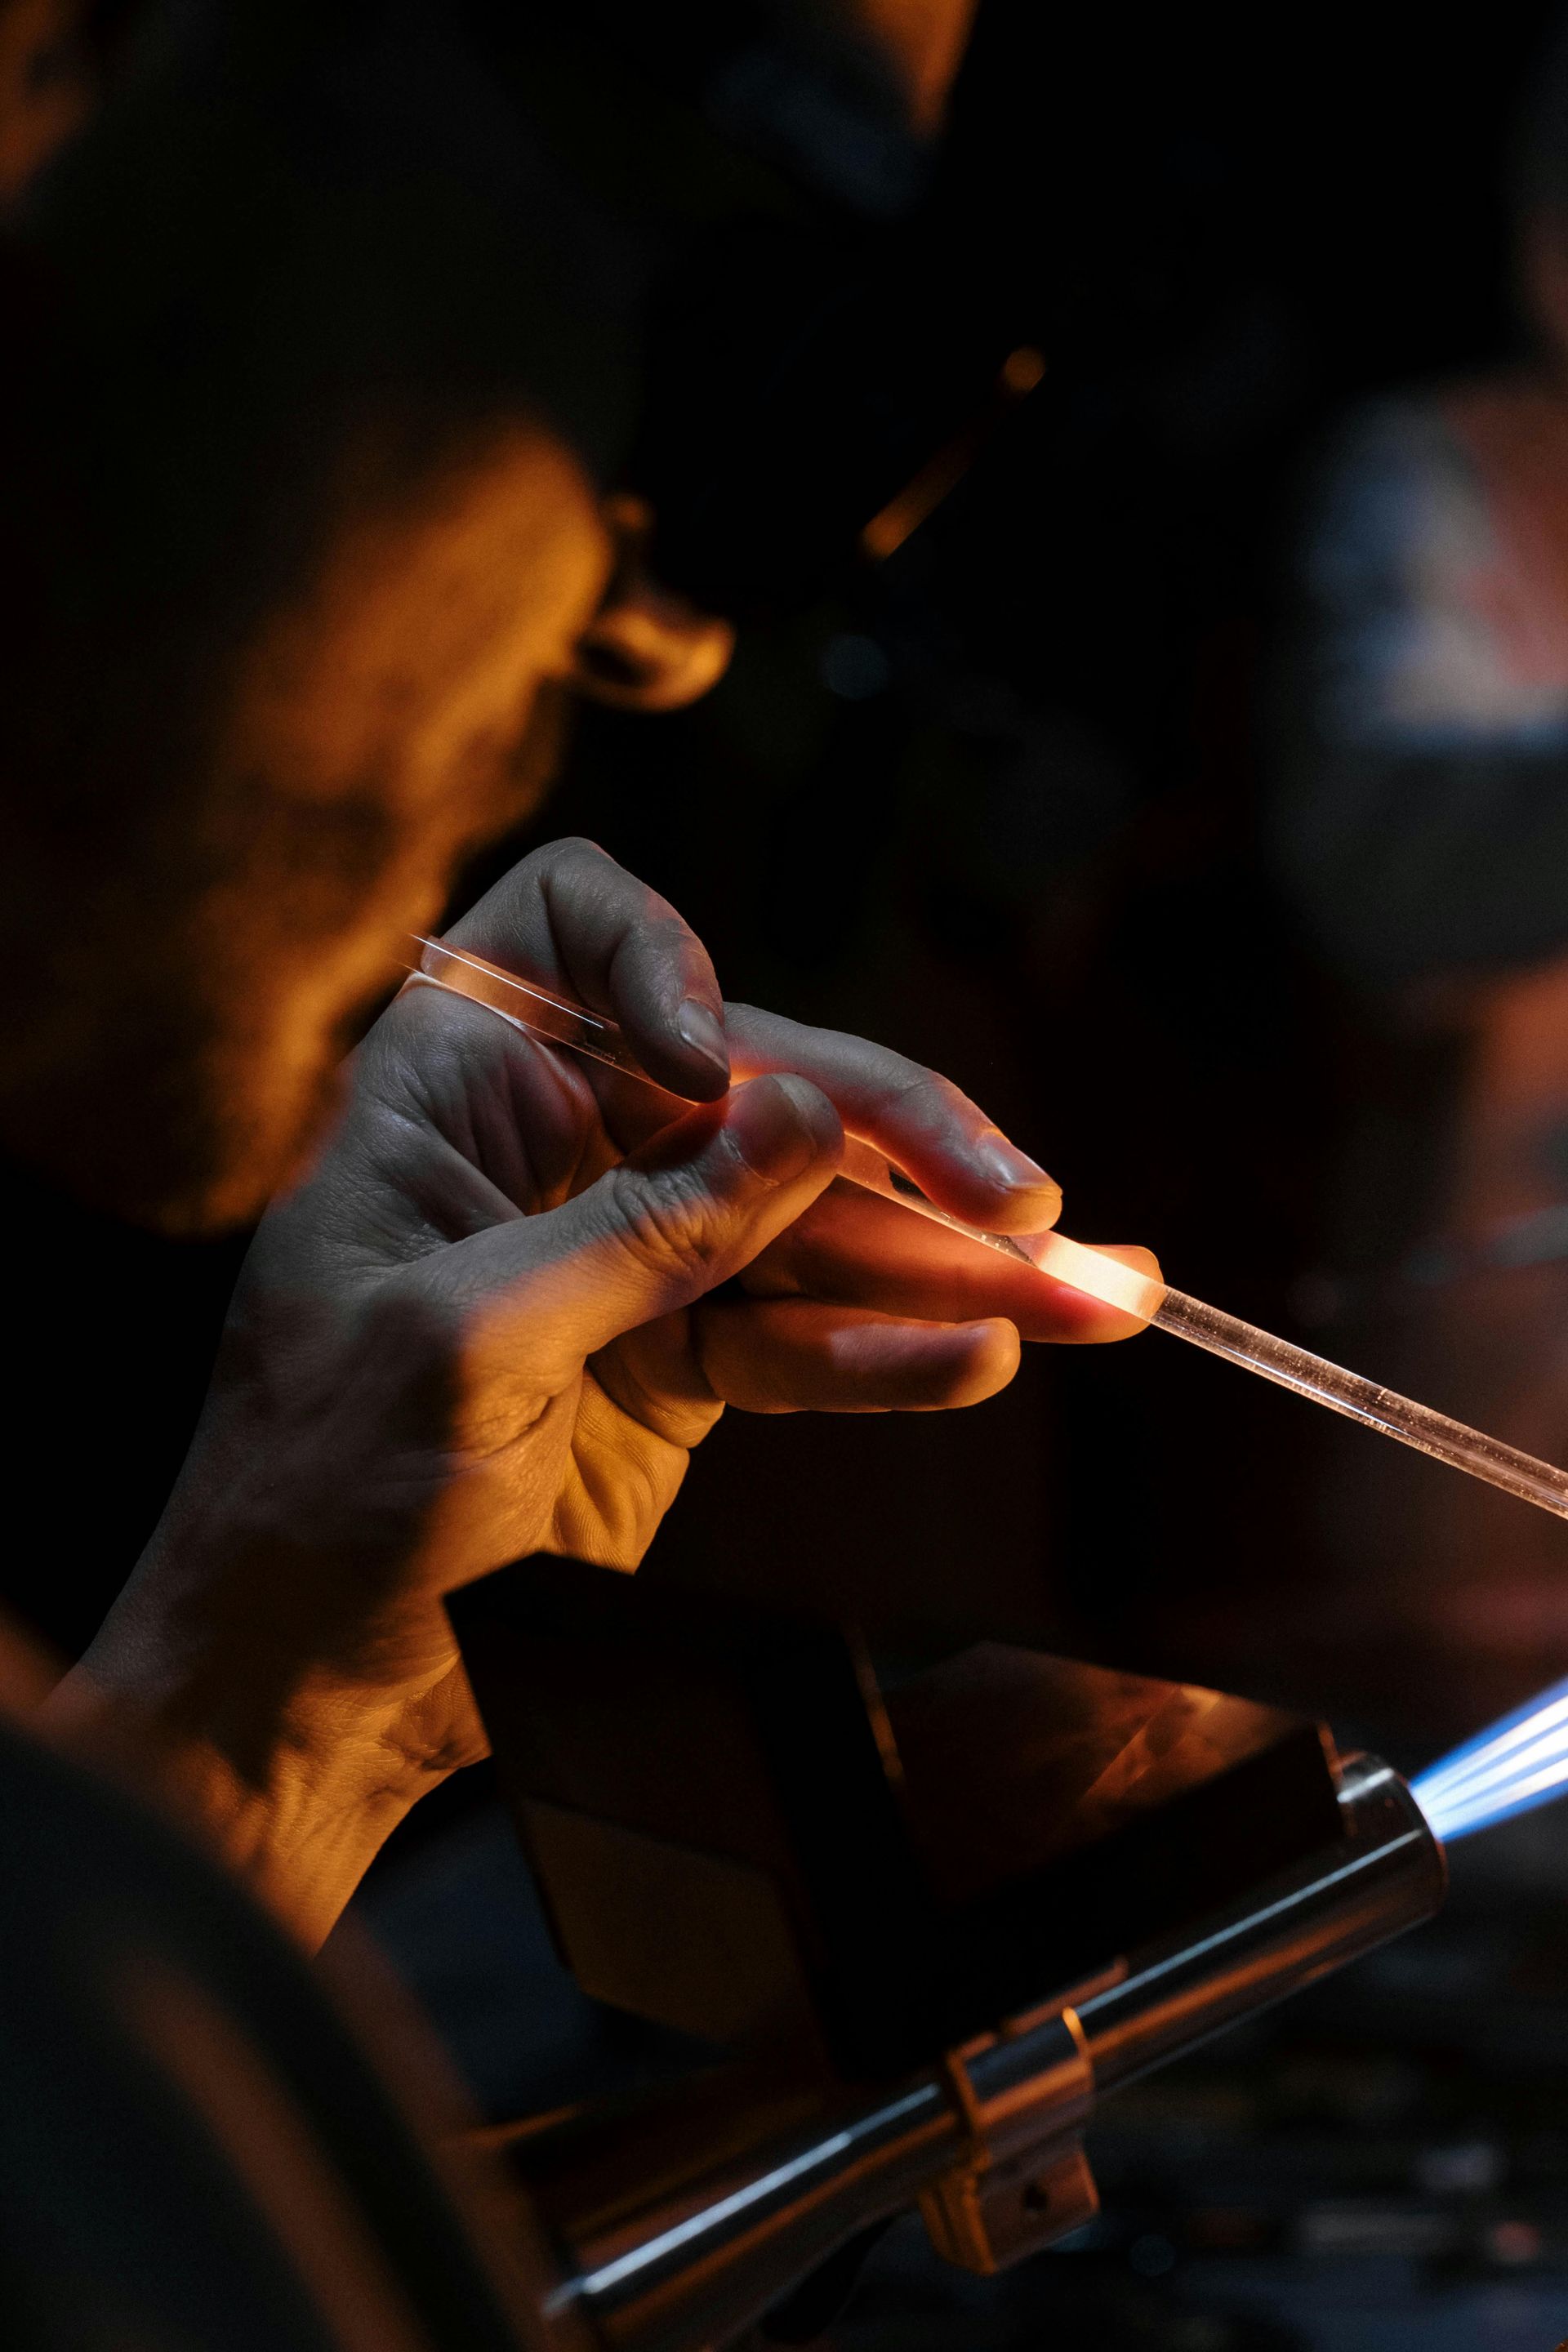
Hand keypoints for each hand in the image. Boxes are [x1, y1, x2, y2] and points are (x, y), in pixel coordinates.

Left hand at [50, 841, 1153, 1940]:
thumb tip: (802, 1119)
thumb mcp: (464, 1349)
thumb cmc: (313, 1504)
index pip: (570, 930)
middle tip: (1028, 1205)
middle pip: (753, 1088)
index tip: (723, 1065)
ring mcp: (625, 1260)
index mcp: (449, 1093)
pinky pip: (804, 1338)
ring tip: (1090, 1296)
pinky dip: (888, 1352)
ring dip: (946, 1260)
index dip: (665, 962)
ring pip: (810, 1222)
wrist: (304, 1690)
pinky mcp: (678, 1369)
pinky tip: (976, 1360)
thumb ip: (643, 1231)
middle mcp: (546, 1151)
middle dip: (894, 1143)